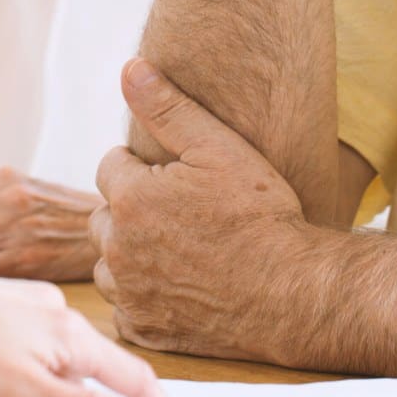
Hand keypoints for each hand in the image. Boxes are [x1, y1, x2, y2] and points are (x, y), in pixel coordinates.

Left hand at [92, 58, 320, 362]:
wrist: (293, 291)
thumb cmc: (261, 214)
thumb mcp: (219, 148)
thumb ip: (168, 107)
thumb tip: (130, 68)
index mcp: (130, 198)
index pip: (111, 166)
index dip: (147, 168)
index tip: (181, 179)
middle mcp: (119, 248)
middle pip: (103, 215)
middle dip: (133, 209)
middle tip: (183, 213)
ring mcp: (129, 294)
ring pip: (110, 262)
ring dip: (132, 253)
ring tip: (182, 248)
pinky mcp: (144, 329)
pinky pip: (125, 306)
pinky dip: (144, 295)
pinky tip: (182, 284)